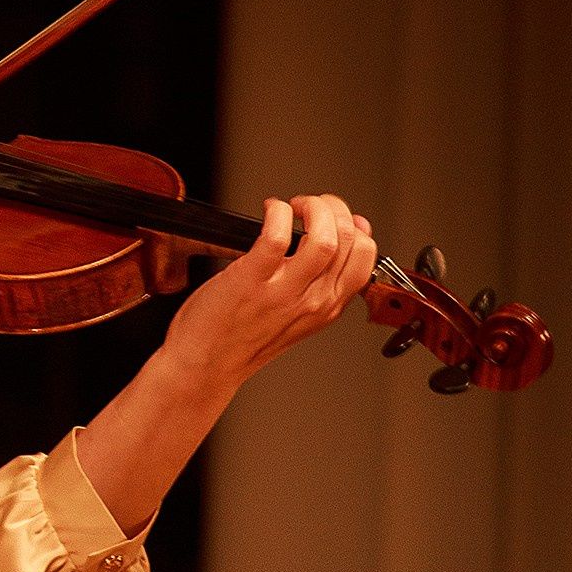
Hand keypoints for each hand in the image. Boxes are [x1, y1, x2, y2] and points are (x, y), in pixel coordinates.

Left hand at [164, 192, 377, 394]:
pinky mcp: (252, 279)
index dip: (356, 226)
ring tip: (294, 207)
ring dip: (314, 208)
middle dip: (335, 209)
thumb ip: (316, 285)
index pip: (366, 257)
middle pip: (351, 241)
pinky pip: (277, 234)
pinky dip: (277, 212)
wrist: (205, 365)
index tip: (337, 216)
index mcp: (327, 307)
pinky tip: (270, 210)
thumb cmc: (240, 339)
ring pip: (325, 237)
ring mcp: (283, 291)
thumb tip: (330, 244)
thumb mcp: (296, 317)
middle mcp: (313, 300)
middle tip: (311, 206)